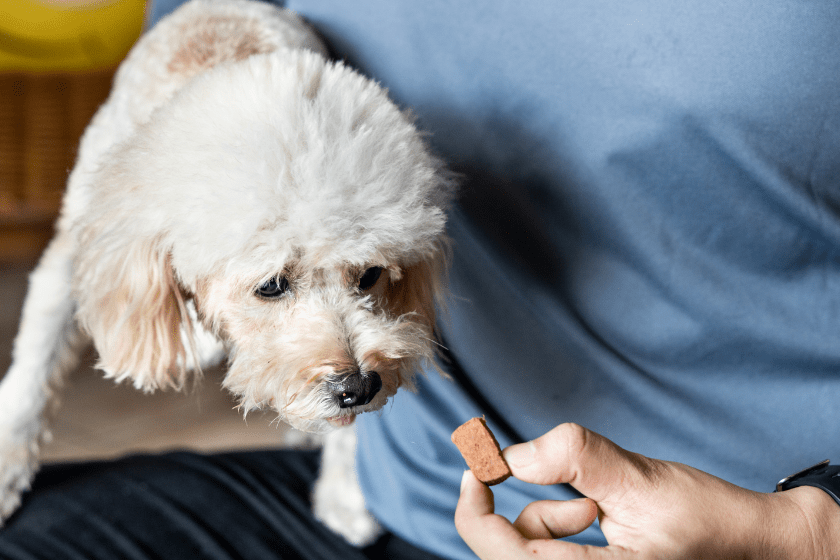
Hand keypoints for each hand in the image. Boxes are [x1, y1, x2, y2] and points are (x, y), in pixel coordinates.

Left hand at [455, 423, 839, 558]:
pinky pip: (547, 547)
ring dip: (550, 513)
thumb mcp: (641, 482)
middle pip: (506, 550)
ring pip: (527, 546)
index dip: (474, 510)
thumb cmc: (706, 521)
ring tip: (596, 506)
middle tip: (552, 478)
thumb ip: (577, 460)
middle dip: (524, 508)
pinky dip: (561, 520)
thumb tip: (513, 453)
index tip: (478, 465)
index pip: (500, 554)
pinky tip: (596, 513)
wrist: (751, 544)